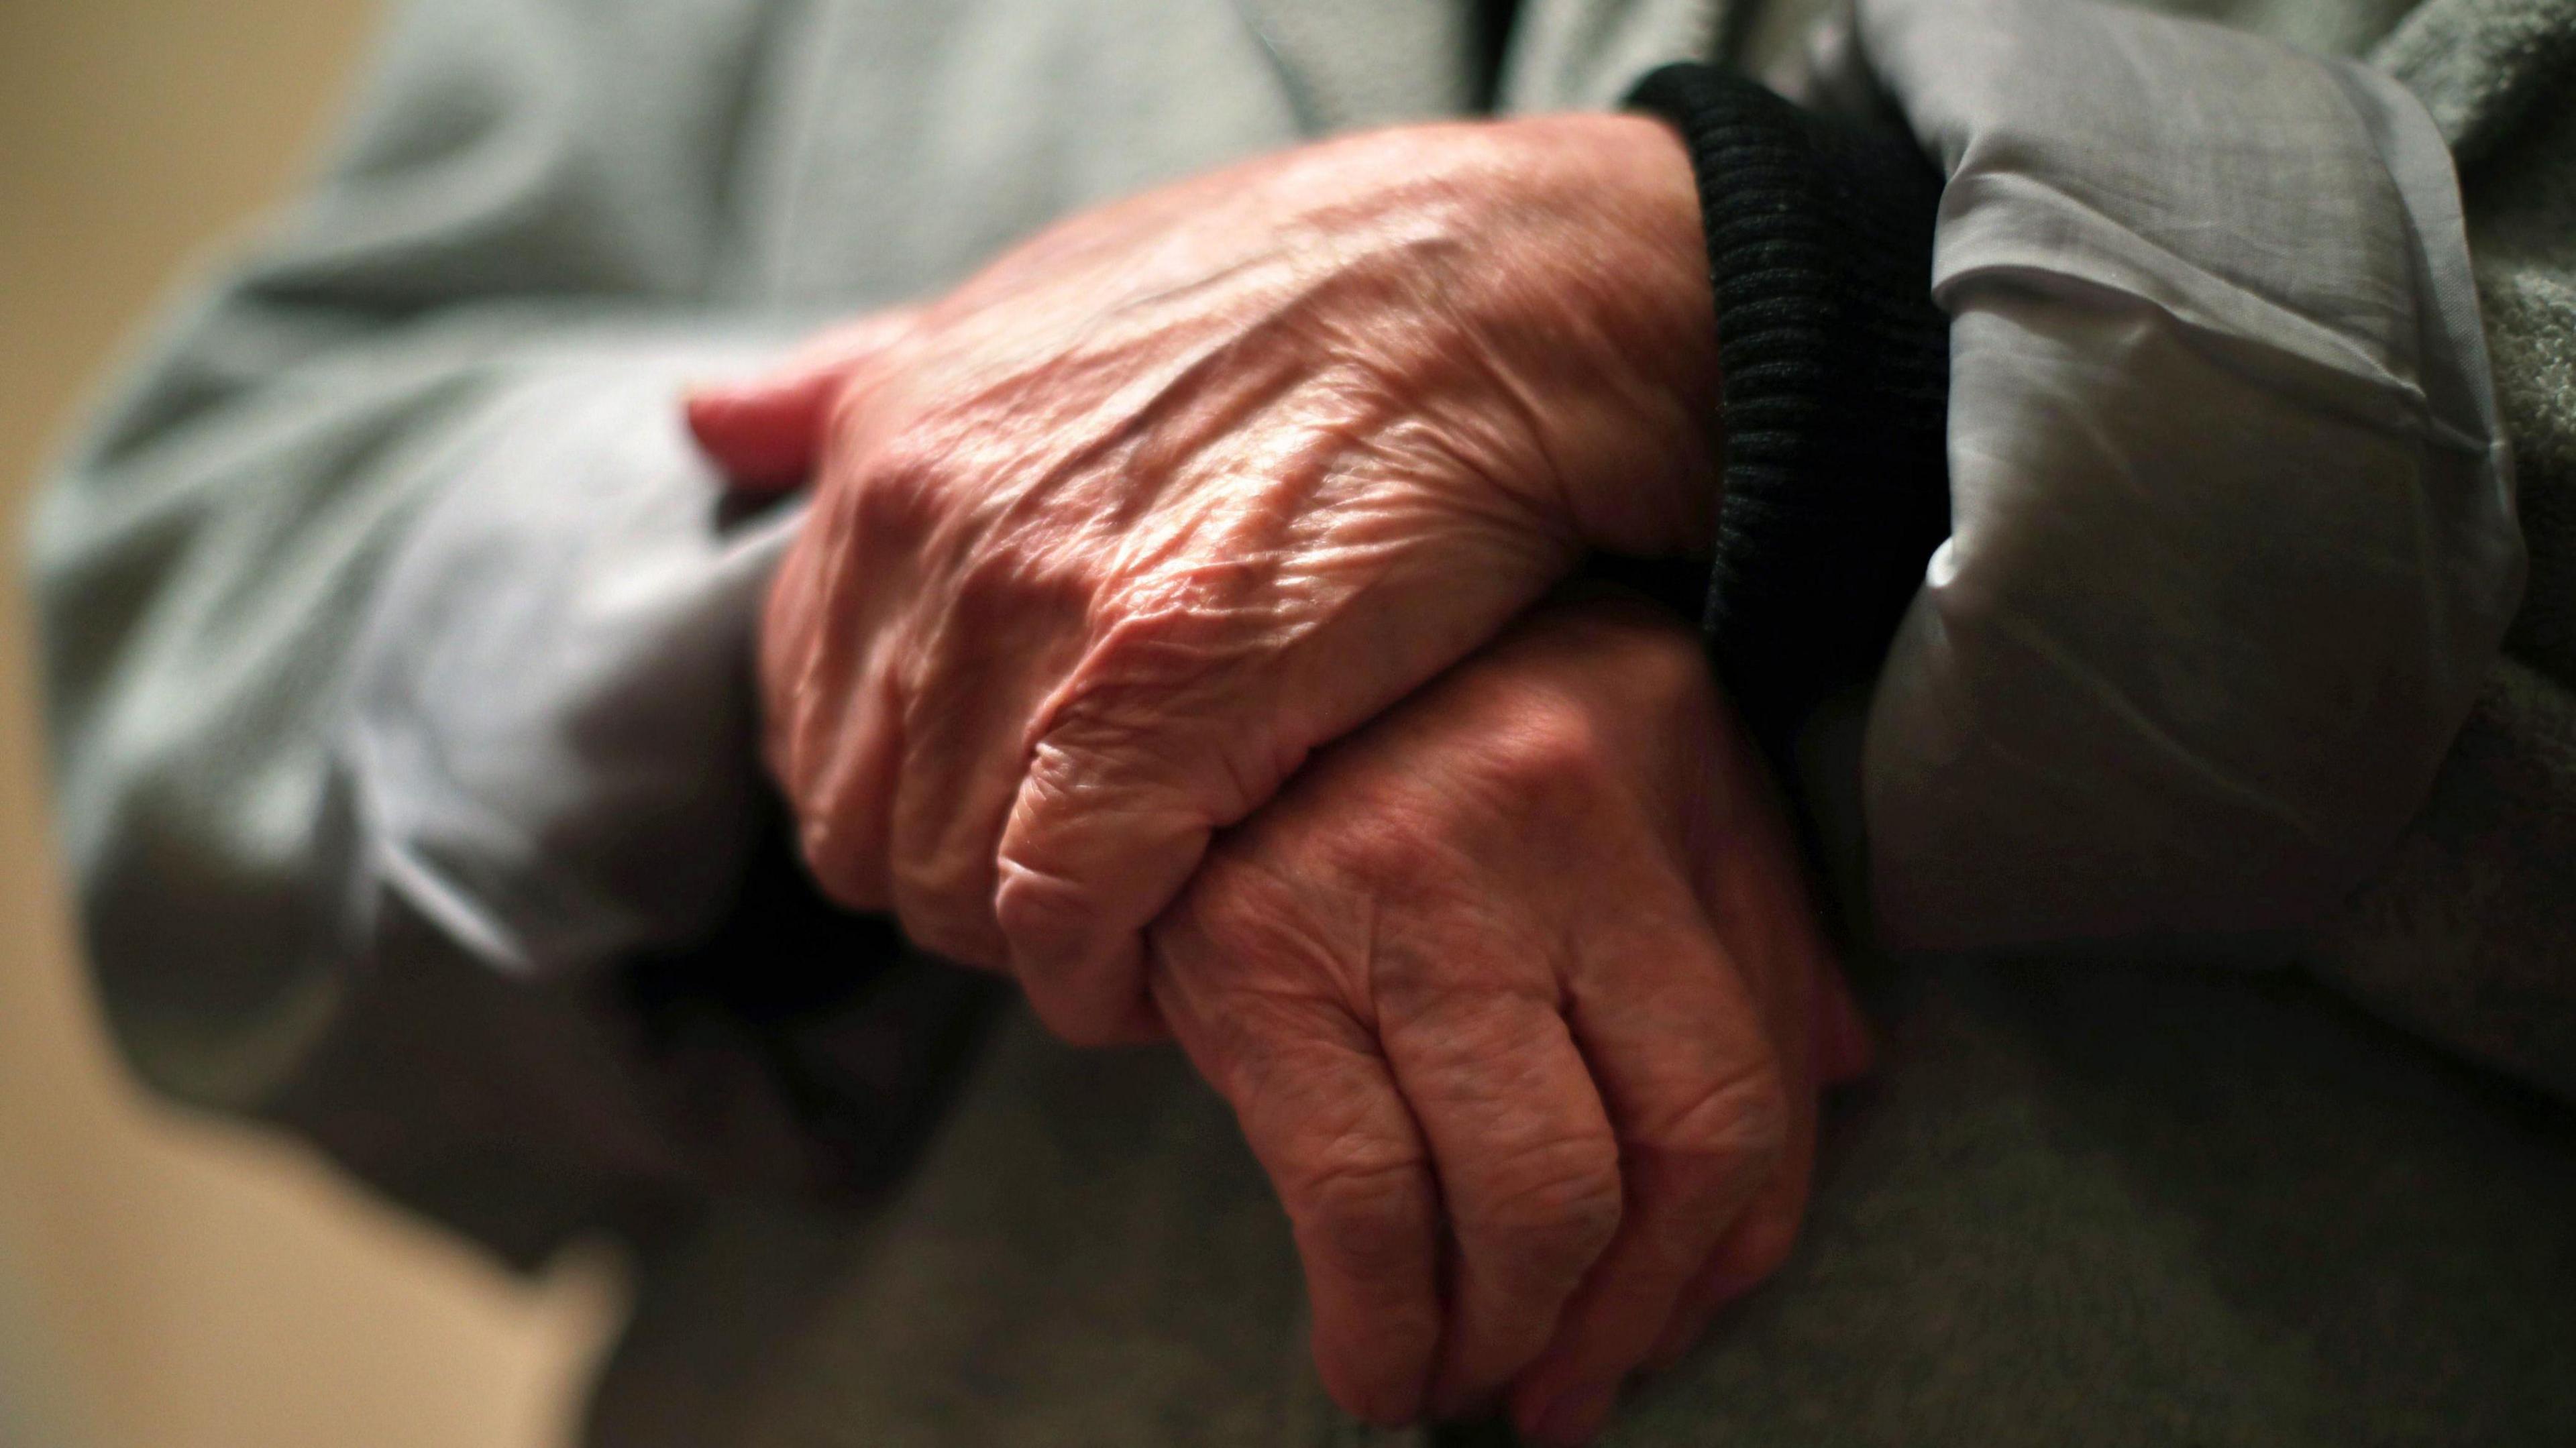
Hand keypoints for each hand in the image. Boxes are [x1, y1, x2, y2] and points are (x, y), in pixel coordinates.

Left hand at [687, 116, 1717, 1043]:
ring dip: (1044, 943)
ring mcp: (1039, 609)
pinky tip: (1172, 964)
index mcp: (891, 449)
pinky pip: (1063, 911)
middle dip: (960, 888)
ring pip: (949, 887)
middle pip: (860, 826)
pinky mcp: (1164, 693)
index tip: (1007, 823)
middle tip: (1088, 893)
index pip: (802, 714)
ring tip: (1147, 924)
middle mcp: (932, 527)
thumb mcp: (1046, 294)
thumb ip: (865, 376)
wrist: (1506, 292)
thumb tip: (707, 424)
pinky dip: (1104, 974)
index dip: (901, 796)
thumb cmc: (1303, 297)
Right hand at [1145, 594, 1868, 1444]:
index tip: (1677, 1323)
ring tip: (1473, 1373)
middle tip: (1570, 1383)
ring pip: (1516, 1197)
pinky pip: (1354, 1195)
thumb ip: (1747, 909)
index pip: (1742, 1073)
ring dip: (1504, 1339)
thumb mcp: (1631, 750)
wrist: (1193, 646)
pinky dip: (1379, 1325)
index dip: (1723, 1254)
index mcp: (1659, 737)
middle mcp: (1540, 797)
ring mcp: (1391, 870)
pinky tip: (1378, 1360)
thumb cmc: (1437, 711)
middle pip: (1640, 1156)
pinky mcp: (1249, 940)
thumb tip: (1837, 1086)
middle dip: (1614, 1323)